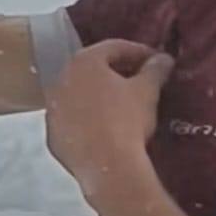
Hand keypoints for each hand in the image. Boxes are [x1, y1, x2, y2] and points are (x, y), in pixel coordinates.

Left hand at [43, 39, 173, 203]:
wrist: (108, 167)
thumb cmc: (127, 120)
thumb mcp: (147, 91)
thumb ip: (155, 70)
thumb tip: (163, 58)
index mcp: (83, 62)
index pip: (114, 48)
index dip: (138, 52)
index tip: (156, 60)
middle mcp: (61, 80)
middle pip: (93, 70)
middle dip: (117, 72)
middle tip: (140, 81)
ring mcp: (53, 109)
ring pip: (79, 96)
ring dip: (99, 97)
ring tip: (123, 107)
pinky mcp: (52, 136)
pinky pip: (73, 122)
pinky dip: (87, 121)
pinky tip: (105, 131)